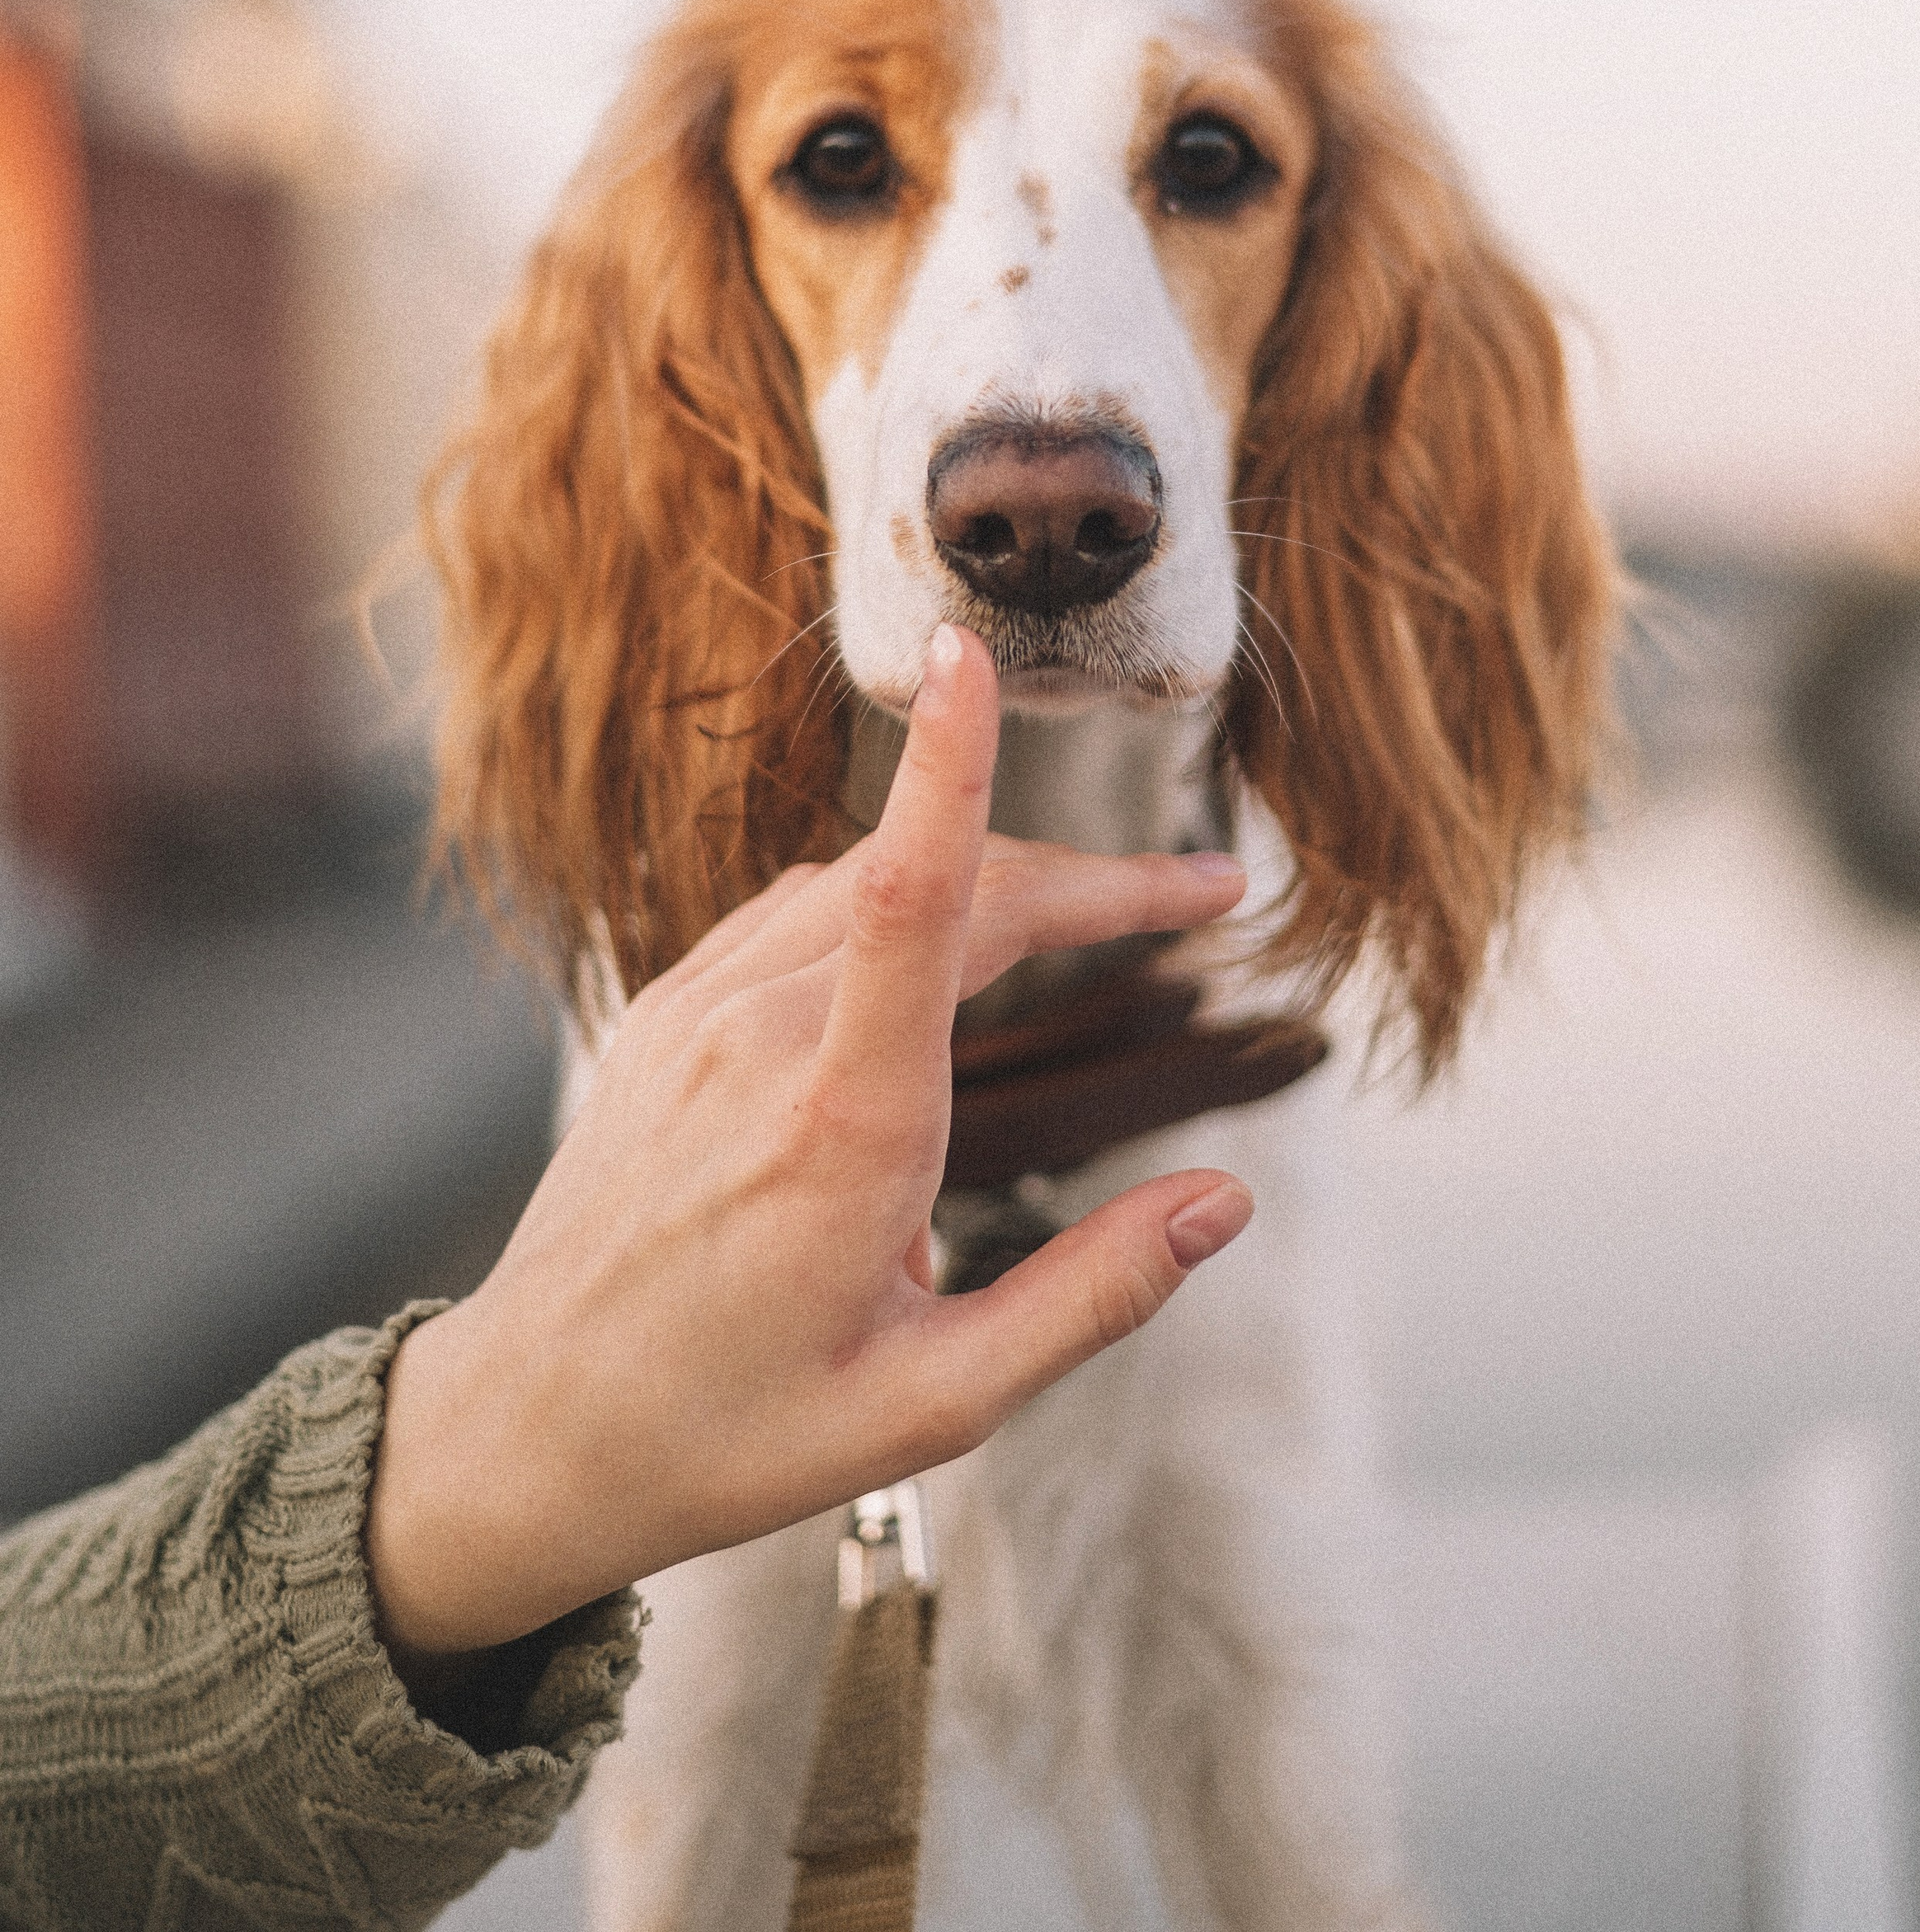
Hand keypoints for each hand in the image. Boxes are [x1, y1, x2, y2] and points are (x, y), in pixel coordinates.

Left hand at [365, 625, 1252, 1670]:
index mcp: (841, 1130)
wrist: (521, 1433)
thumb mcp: (934, 1405)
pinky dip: (894, 902)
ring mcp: (700, 1017)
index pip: (913, 901)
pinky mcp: (667, 1017)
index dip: (952, 767)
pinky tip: (945, 951)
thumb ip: (1091, 1297)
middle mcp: (762, 1041)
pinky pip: (799, 917)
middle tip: (1206, 892)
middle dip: (1089, 878)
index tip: (976, 656)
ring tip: (1104, 913)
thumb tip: (1224, 1200)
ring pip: (869, 887)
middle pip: (943, 886)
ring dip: (996, 879)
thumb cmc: (727, 1436)